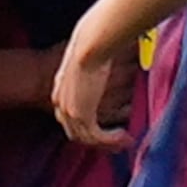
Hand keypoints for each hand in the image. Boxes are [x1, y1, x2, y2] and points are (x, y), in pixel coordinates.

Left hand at [52, 22, 137, 147]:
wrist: (90, 46)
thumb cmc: (93, 43)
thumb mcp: (88, 58)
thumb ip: (94, 67)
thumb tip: (107, 65)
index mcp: (60, 89)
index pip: (69, 116)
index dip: (87, 126)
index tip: (106, 128)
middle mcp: (61, 102)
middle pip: (76, 132)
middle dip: (98, 141)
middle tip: (118, 142)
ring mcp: (69, 111)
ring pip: (88, 138)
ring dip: (108, 143)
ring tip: (126, 141)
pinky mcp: (82, 115)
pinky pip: (97, 137)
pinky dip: (112, 141)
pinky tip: (125, 136)